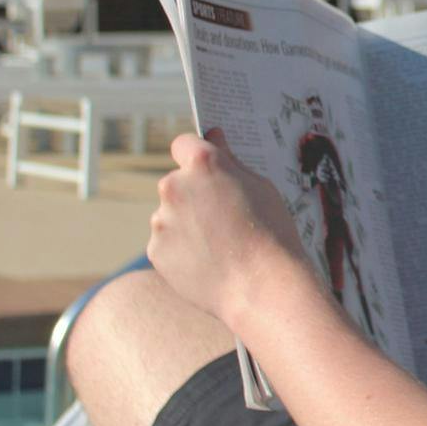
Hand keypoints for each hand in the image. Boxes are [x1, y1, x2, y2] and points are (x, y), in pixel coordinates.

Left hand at [148, 129, 310, 327]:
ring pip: (171, 214)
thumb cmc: (271, 233)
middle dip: (194, 194)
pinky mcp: (155, 250)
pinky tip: (209, 262)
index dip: (197, 154)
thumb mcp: (262, 187)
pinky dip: (182, 249)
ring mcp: (160, 220)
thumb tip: (214, 138)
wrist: (261, 287)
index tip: (208, 168)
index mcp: (202, 164)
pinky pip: (166, 242)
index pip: (184, 143)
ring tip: (220, 245)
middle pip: (177, 182)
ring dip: (187, 223)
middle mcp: (174, 186)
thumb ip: (231, 162)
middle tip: (224, 217)